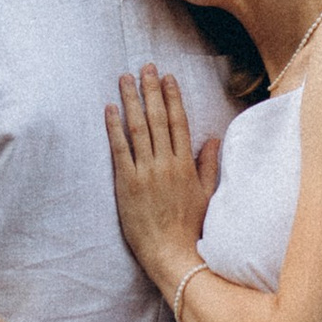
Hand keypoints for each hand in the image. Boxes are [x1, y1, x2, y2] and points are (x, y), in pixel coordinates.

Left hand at [108, 64, 208, 293]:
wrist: (173, 254)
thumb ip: (208, 165)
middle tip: (145, 67)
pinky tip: (109, 108)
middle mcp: (166, 163)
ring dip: (131, 100)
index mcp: (185, 164)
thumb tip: (212, 139)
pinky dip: (113, 128)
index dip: (172, 97)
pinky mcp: (126, 184)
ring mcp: (145, 173)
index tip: (167, 77)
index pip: (178, 122)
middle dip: (150, 90)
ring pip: (137, 128)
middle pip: (157, 118)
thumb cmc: (192, 228)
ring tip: (125, 79)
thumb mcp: (207, 195)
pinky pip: (119, 150)